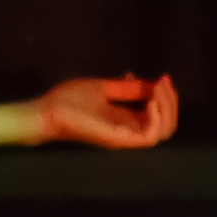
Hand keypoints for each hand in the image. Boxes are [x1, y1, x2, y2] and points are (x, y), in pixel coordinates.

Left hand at [34, 74, 177, 150]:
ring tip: (158, 90)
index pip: (159, 115)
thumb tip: (151, 84)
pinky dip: (157, 117)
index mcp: (125, 120)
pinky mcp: (119, 140)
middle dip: (172, 101)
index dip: (166, 96)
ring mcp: (125, 137)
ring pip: (164, 131)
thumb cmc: (66, 102)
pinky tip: (149, 101)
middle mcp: (129, 130)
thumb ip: (126, 89)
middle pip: (167, 125)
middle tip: (163, 82)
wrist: (45, 113)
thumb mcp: (102, 89)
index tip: (163, 77)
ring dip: (168, 108)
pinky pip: (150, 136)